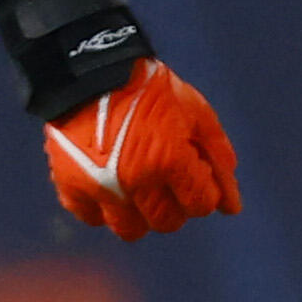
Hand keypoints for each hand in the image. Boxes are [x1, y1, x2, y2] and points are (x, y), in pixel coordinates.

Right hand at [44, 59, 240, 239]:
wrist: (92, 72)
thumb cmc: (153, 91)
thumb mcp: (198, 116)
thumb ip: (218, 161)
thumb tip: (232, 207)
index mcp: (169, 161)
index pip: (200, 206)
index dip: (203, 193)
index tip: (195, 175)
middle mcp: (134, 180)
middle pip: (166, 222)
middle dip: (176, 207)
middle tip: (169, 184)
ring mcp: (99, 186)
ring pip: (129, 229)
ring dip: (141, 216)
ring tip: (141, 191)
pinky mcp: (70, 184)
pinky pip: (92, 217)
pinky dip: (105, 210)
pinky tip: (113, 190)